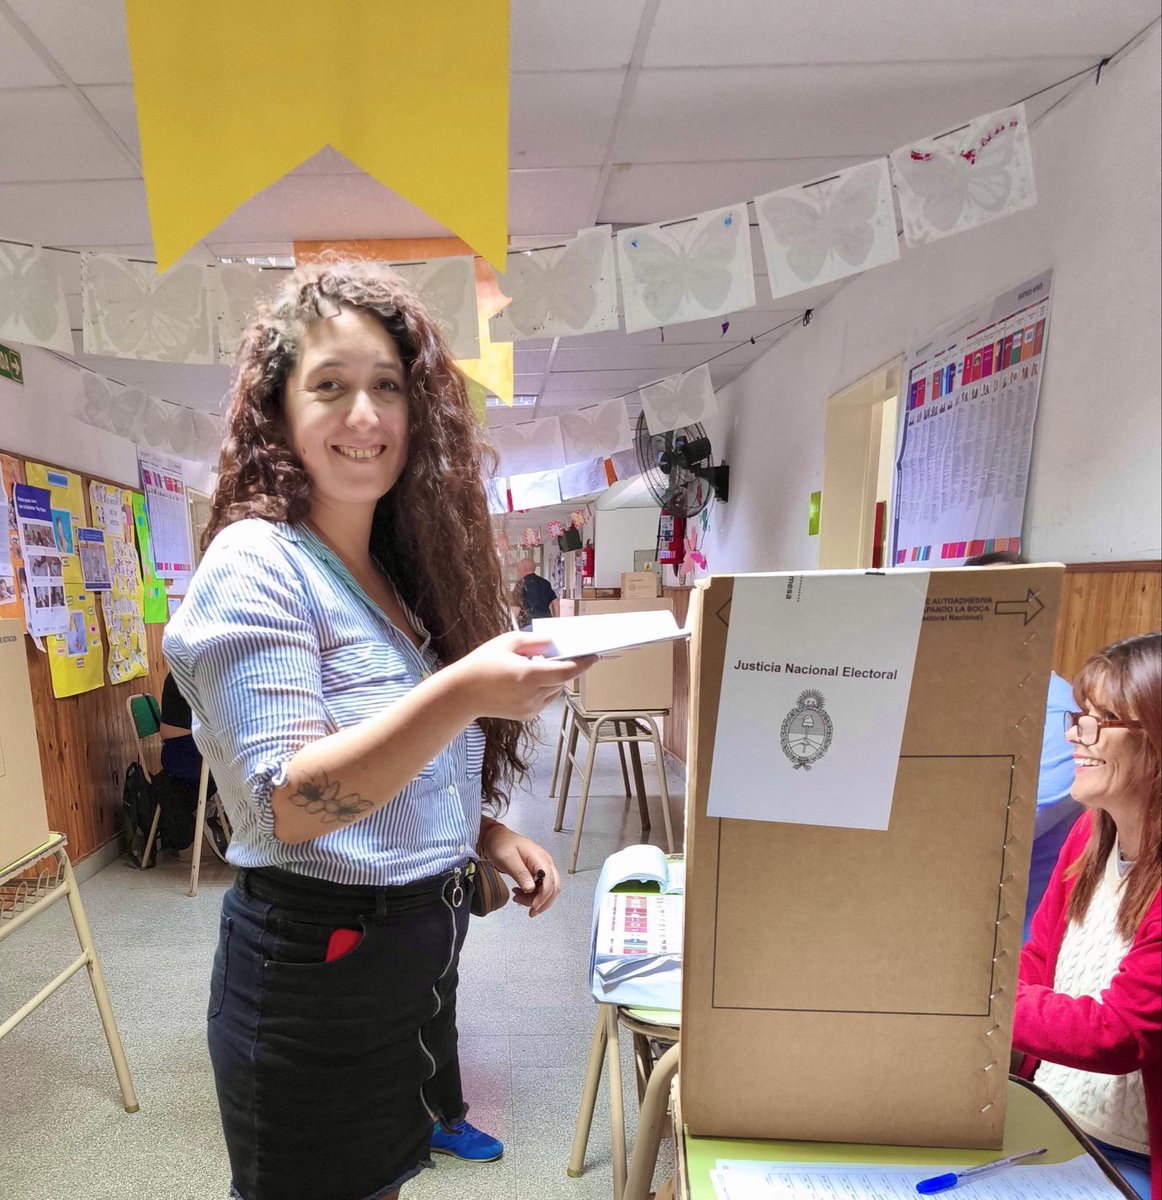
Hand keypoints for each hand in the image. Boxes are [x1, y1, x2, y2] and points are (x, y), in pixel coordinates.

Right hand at [448, 632, 594, 721]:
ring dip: (555, 678)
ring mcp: (530, 708)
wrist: (462, 693)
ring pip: (555, 691)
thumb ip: (535, 641)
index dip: (583, 664)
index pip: (567, 671)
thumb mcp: (508, 642)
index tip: (594, 656)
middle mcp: (532, 695)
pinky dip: (545, 688)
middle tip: (570, 655)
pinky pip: (545, 699)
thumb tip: (554, 644)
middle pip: (563, 681)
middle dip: (568, 667)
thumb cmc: (483, 663)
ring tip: (539, 666)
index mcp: (529, 675)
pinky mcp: (526, 715)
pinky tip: (530, 678)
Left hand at [479, 823, 559, 917]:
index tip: (533, 907)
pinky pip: (540, 888)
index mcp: (540, 858)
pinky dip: (532, 896)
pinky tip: (520, 894)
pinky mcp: (537, 872)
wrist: (495, 838)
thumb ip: (520, 873)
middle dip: (543, 902)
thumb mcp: (508, 859)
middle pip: (554, 887)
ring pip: (548, 890)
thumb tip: (531, 889)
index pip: (550, 881)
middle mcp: (545, 862)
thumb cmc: (501, 844)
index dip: (544, 896)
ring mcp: (542, 867)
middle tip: (529, 911)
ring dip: (536, 900)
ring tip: (518, 899)